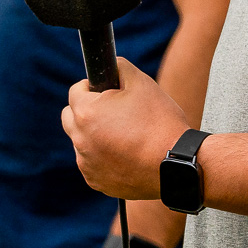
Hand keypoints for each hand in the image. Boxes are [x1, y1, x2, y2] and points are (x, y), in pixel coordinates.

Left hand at [62, 59, 187, 200]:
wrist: (177, 164)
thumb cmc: (160, 122)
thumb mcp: (142, 83)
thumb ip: (120, 68)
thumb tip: (112, 66)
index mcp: (87, 113)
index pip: (75, 91)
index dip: (92, 87)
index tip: (107, 91)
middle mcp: (80, 140)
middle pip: (70, 117)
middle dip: (86, 111)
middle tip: (112, 111)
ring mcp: (87, 164)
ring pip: (81, 142)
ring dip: (94, 135)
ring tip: (125, 135)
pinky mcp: (96, 182)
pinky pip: (91, 163)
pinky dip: (103, 157)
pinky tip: (126, 154)